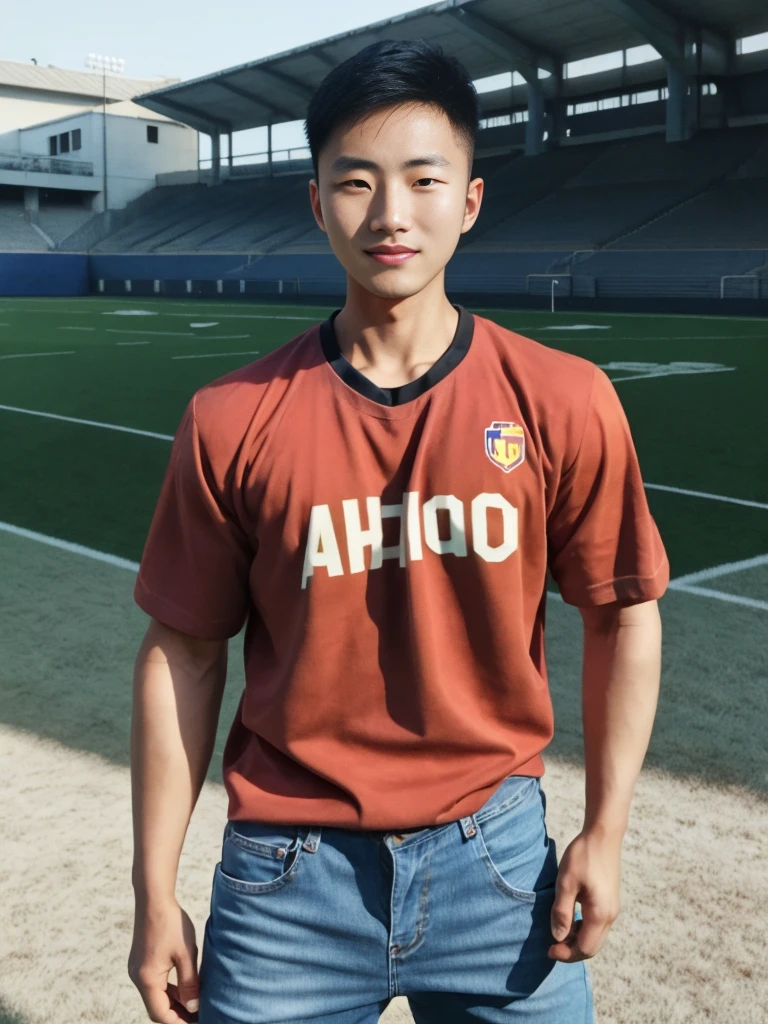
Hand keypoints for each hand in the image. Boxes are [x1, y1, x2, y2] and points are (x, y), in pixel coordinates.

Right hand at [128, 897, 199, 1022]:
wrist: (154, 898)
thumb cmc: (171, 923)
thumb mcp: (186, 954)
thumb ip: (190, 983)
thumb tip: (194, 1007)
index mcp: (147, 980)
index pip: (161, 1014)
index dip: (179, 1022)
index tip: (197, 1022)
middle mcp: (138, 978)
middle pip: (157, 1008)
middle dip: (177, 1015)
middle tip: (198, 1017)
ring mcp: (138, 969)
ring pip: (156, 996)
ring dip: (174, 1002)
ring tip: (195, 1005)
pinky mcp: (141, 961)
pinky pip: (155, 983)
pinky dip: (169, 989)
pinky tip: (185, 988)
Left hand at [548, 829, 621, 961]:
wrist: (603, 835)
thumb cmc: (582, 856)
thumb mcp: (566, 882)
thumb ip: (561, 912)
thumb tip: (558, 937)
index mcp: (599, 914)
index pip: (584, 948)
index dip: (566, 954)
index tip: (548, 949)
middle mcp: (610, 916)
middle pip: (592, 947)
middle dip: (572, 951)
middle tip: (552, 945)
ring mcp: (613, 909)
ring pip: (596, 937)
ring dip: (578, 940)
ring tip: (559, 930)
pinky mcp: (611, 901)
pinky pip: (598, 926)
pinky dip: (584, 929)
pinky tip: (571, 918)